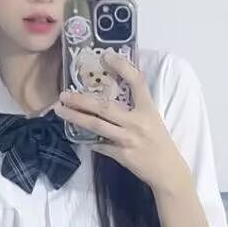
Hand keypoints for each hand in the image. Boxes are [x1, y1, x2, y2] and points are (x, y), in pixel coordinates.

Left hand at [54, 51, 189, 194]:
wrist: (167, 170)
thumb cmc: (159, 141)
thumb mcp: (152, 118)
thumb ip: (135, 105)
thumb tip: (111, 91)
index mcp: (148, 109)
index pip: (137, 82)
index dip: (123, 66)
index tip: (107, 55)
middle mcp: (137, 122)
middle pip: (104, 107)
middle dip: (81, 99)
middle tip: (64, 94)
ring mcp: (128, 139)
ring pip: (96, 125)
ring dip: (75, 117)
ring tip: (60, 110)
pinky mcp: (122, 155)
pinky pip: (100, 145)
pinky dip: (87, 140)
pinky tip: (75, 134)